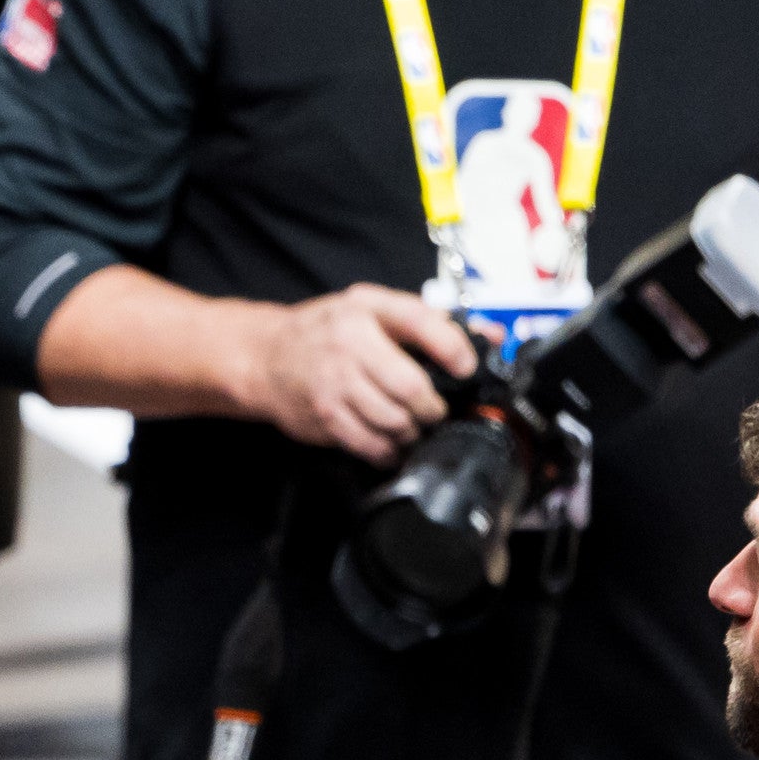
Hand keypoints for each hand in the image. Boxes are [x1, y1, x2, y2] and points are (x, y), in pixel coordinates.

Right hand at [245, 284, 473, 461]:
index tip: (466, 368)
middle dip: (432, 407)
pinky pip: (370, 444)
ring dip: (412, 431)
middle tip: (435, 411)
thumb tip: (492, 336)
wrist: (266, 356)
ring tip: (413, 426)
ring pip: (394, 421)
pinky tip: (392, 442)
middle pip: (410, 388)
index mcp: (366, 310)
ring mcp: (335, 384)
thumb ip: (431, 321)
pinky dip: (389, 450)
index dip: (454, 349)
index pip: (422, 324)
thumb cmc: (325, 331)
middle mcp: (349, 344)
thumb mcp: (374, 310)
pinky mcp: (326, 416)